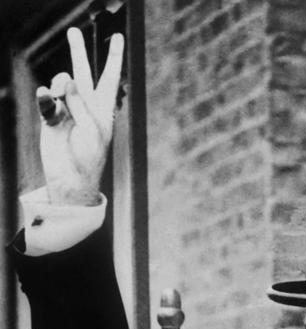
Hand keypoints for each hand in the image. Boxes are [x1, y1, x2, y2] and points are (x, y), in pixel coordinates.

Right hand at [36, 27, 123, 204]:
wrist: (72, 178)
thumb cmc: (90, 157)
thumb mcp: (93, 129)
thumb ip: (82, 103)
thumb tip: (67, 80)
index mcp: (103, 107)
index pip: (110, 77)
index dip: (114, 56)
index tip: (118, 36)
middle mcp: (85, 104)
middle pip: (82, 71)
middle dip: (78, 51)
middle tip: (72, 31)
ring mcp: (67, 109)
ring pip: (61, 82)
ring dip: (61, 86)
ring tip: (60, 100)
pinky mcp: (51, 116)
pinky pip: (46, 98)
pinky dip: (46, 97)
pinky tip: (47, 98)